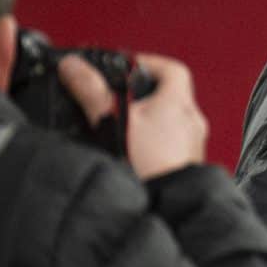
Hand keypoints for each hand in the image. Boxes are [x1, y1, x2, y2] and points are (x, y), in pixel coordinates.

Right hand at [58, 52, 207, 179]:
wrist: (168, 203)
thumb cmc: (150, 164)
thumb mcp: (113, 121)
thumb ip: (92, 92)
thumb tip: (74, 67)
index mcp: (179, 102)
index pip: (171, 68)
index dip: (147, 62)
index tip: (124, 66)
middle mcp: (191, 121)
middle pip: (168, 94)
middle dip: (139, 94)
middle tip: (116, 97)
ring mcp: (191, 144)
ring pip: (167, 120)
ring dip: (144, 119)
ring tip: (120, 125)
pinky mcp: (186, 164)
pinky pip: (168, 143)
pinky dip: (151, 141)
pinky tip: (132, 150)